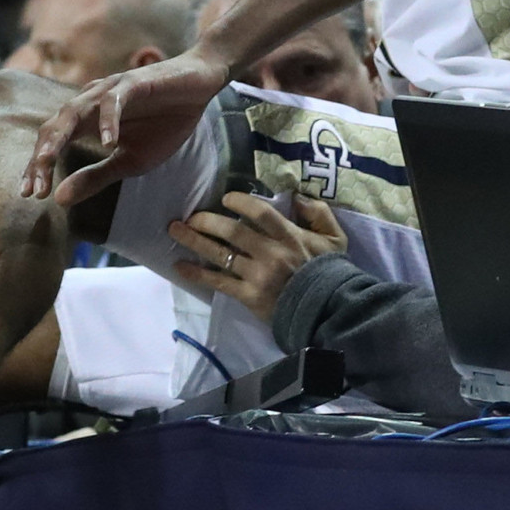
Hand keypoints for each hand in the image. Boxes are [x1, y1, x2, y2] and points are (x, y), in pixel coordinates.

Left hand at [22, 48, 230, 206]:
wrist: (198, 89)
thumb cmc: (162, 123)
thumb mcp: (129, 161)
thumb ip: (95, 177)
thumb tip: (59, 199)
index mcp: (86, 123)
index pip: (52, 145)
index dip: (39, 169)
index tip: (30, 196)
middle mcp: (89, 103)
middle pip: (53, 128)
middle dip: (40, 158)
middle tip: (33, 188)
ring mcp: (109, 90)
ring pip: (73, 111)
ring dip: (58, 138)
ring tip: (48, 163)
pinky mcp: (132, 83)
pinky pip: (113, 101)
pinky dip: (108, 121)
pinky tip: (107, 143)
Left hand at [165, 193, 346, 322]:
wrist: (328, 311)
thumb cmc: (329, 272)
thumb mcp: (335, 237)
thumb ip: (318, 212)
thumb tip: (296, 198)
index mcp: (289, 236)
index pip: (260, 213)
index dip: (240, 202)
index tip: (225, 199)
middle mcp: (270, 253)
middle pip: (232, 232)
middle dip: (207, 221)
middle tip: (190, 216)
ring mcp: (258, 276)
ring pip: (220, 254)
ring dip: (194, 241)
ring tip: (174, 230)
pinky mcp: (249, 296)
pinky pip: (218, 282)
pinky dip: (197, 274)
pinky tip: (180, 266)